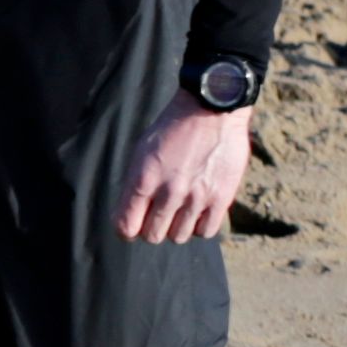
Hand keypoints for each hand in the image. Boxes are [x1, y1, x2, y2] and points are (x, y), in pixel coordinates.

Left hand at [117, 99, 253, 242]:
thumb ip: (136, 183)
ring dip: (175, 228)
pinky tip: (198, 214)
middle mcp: (169, 192)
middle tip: (156, 217)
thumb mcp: (142, 151)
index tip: (130, 227)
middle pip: (152, 235)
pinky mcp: (221, 198)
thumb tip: (132, 211)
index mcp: (143, 179)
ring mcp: (196, 197)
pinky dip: (199, 227)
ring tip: (179, 212)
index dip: (126, 230)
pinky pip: (206, 232)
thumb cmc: (173, 128)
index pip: (125, 225)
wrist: (211, 110)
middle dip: (150, 229)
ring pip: (178, 236)